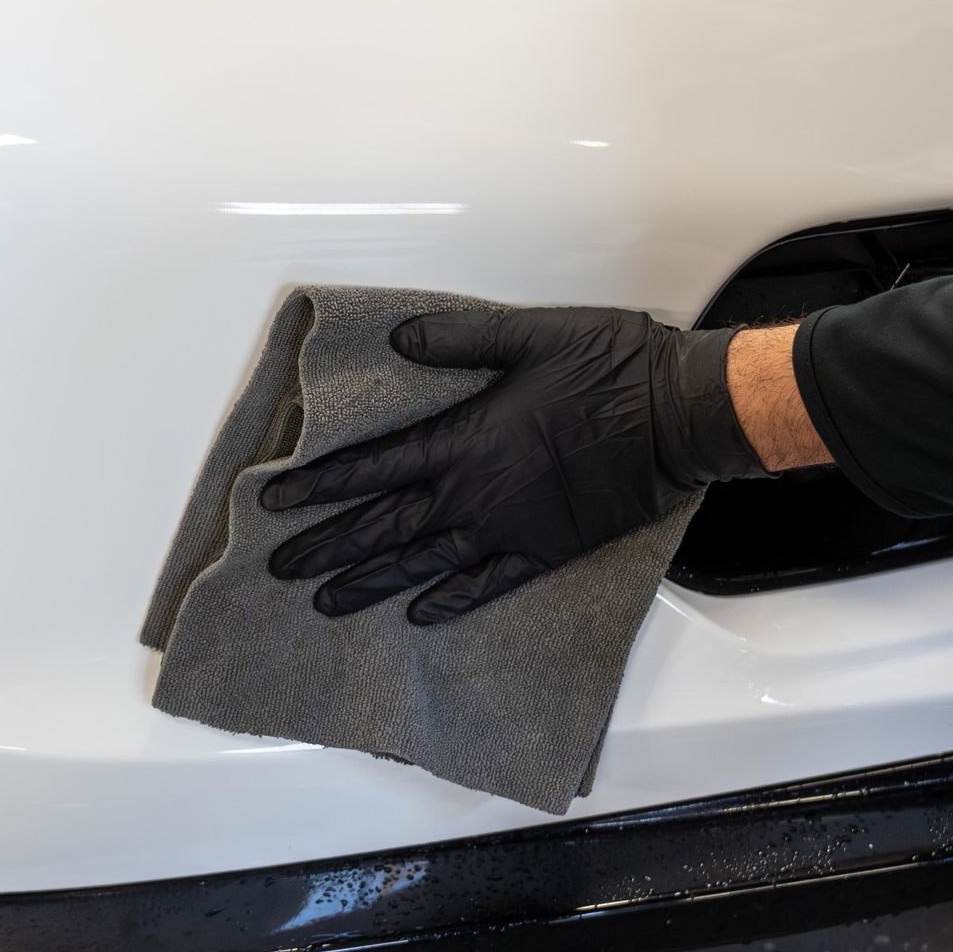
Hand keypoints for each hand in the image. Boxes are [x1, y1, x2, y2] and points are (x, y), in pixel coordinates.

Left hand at [261, 308, 773, 623]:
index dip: (318, 486)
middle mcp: (476, 491)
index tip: (273, 502)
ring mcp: (509, 527)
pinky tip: (419, 616)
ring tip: (325, 602)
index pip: (372, 468)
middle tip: (277, 568)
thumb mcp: (528, 335)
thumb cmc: (610, 365)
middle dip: (326, 547)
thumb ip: (458, 341)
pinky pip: (486, 585)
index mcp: (466, 437)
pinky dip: (449, 602)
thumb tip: (399, 338)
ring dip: (369, 584)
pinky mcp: (545, 550)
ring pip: (422, 564)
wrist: (679, 415)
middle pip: (383, 526)